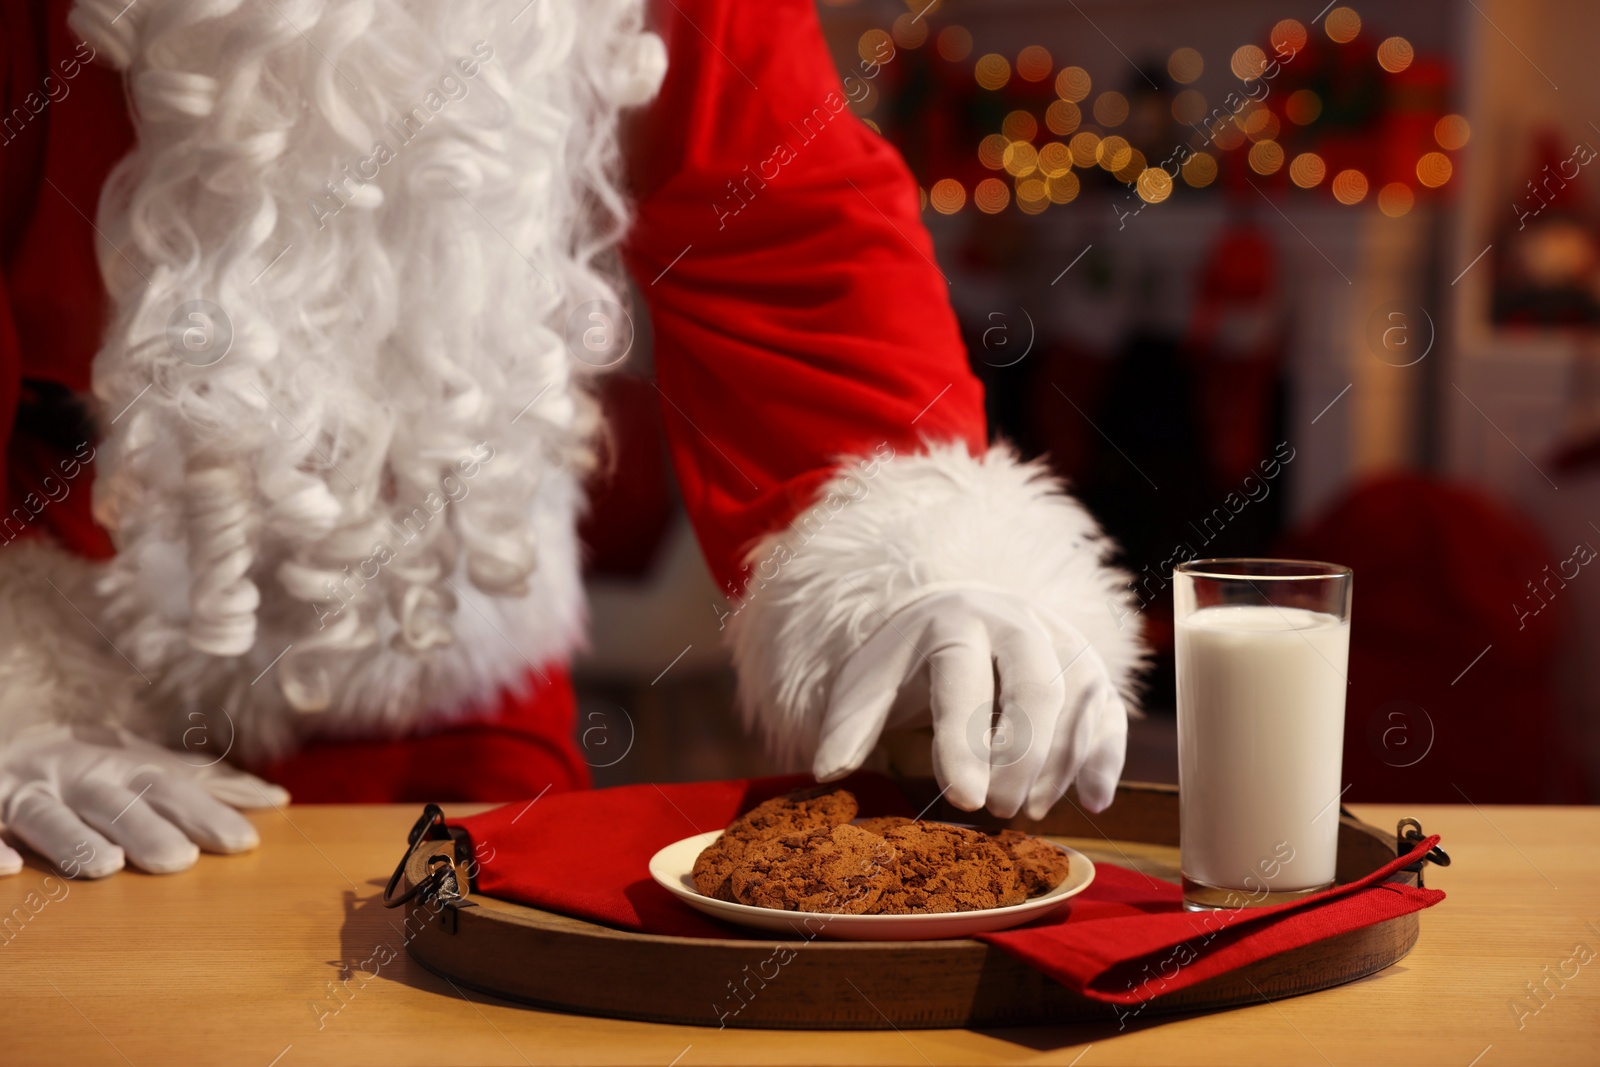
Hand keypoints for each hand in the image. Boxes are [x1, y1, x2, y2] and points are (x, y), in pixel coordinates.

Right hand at [0, 725, 288, 877]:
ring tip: (105, 866)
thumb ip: (206, 784)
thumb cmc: (89, 762)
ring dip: (74, 838)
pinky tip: (9, 868)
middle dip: (147, 828)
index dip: (207, 813)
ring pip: (47, 814)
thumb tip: (275, 799)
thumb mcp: (145, 765)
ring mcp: (25, 790)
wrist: (5, 731)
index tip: (245, 843)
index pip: (172, 790)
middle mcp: (76, 776)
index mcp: (121, 767)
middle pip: (115, 802)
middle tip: (181, 862)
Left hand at [813, 589, 1126, 818]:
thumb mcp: (868, 680)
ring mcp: (1060, 638)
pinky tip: (1093, 799)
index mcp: (953, 621)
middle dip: (1020, 758)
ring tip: (1026, 811)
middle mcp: (1016, 620)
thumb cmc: (907, 657)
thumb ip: (849, 724)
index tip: (962, 801)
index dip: (964, 743)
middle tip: (996, 811)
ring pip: (1080, 700)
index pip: (965, 680)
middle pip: (1037, 687)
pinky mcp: (1089, 663)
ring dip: (1059, 765)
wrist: (957, 609)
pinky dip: (1106, 755)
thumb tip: (828, 773)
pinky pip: (1110, 709)